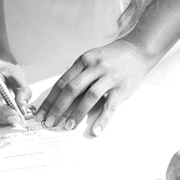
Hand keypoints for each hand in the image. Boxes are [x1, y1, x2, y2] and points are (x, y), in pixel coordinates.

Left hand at [36, 39, 151, 135]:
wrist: (137, 50)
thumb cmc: (110, 58)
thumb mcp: (91, 60)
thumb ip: (78, 75)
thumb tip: (60, 98)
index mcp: (83, 61)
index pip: (61, 83)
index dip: (50, 100)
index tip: (41, 114)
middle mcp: (94, 68)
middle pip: (72, 89)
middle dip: (58, 108)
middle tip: (49, 123)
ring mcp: (109, 77)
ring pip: (89, 97)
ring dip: (77, 113)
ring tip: (68, 126)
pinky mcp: (122, 88)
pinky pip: (110, 106)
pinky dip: (102, 119)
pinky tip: (95, 130)